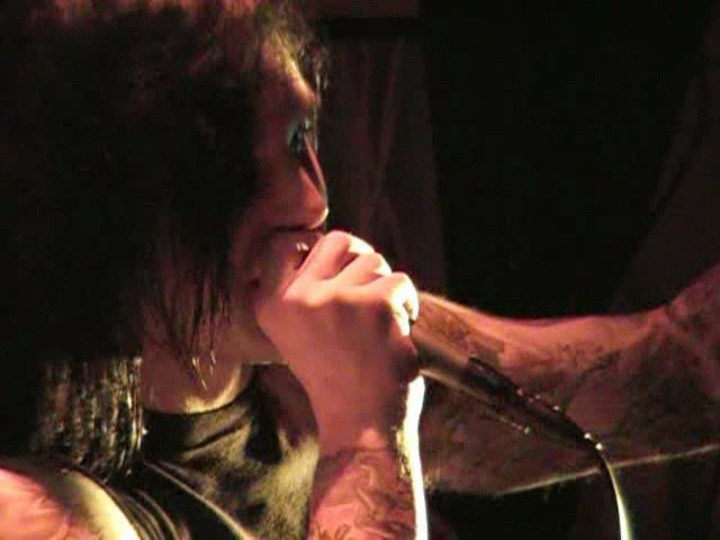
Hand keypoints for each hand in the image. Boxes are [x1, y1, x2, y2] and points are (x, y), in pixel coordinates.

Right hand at [252, 230, 419, 454]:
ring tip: (379, 325)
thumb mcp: (298, 331)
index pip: (284, 244)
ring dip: (384, 288)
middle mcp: (297, 298)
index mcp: (271, 304)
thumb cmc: (335, 378)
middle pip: (339, 241)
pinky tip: (397, 332)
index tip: (335, 267)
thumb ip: (305, 290)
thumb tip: (331, 242)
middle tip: (369, 291)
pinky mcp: (375, 305)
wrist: (360, 426)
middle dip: (360, 261)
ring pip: (373, 261)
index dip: (315, 246)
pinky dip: (407, 304)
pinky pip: (399, 282)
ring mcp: (336, 299)